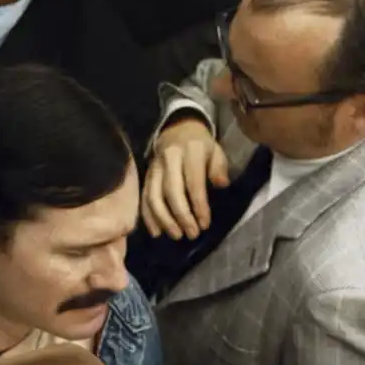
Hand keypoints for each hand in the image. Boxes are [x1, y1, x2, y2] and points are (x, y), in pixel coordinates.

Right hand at [142, 115, 227, 240]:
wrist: (177, 129)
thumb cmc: (201, 146)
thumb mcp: (216, 151)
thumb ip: (219, 168)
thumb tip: (221, 185)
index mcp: (190, 151)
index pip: (193, 182)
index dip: (199, 205)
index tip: (205, 224)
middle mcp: (169, 159)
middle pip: (171, 192)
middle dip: (181, 216)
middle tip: (191, 234)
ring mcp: (154, 168)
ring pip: (154, 197)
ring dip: (164, 220)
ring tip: (176, 235)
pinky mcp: (145, 176)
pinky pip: (144, 198)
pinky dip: (148, 217)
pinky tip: (156, 232)